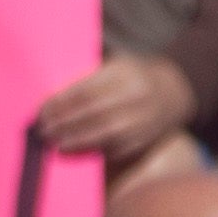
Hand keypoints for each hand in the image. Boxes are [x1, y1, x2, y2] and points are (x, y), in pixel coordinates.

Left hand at [31, 51, 197, 160]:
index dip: (61, 103)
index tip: (43, 110)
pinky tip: (75, 151)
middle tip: (43, 131)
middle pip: (93, 113)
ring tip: (55, 144)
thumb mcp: (116, 65)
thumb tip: (53, 95)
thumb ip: (90, 77)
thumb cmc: (133, 77)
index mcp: (124, 73)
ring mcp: (143, 119)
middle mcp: (136, 96)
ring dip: (76, 141)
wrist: (174, 92)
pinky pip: (115, 148)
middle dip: (65, 124)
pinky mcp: (144, 139)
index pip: (86, 90)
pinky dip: (94, 150)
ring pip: (104, 134)